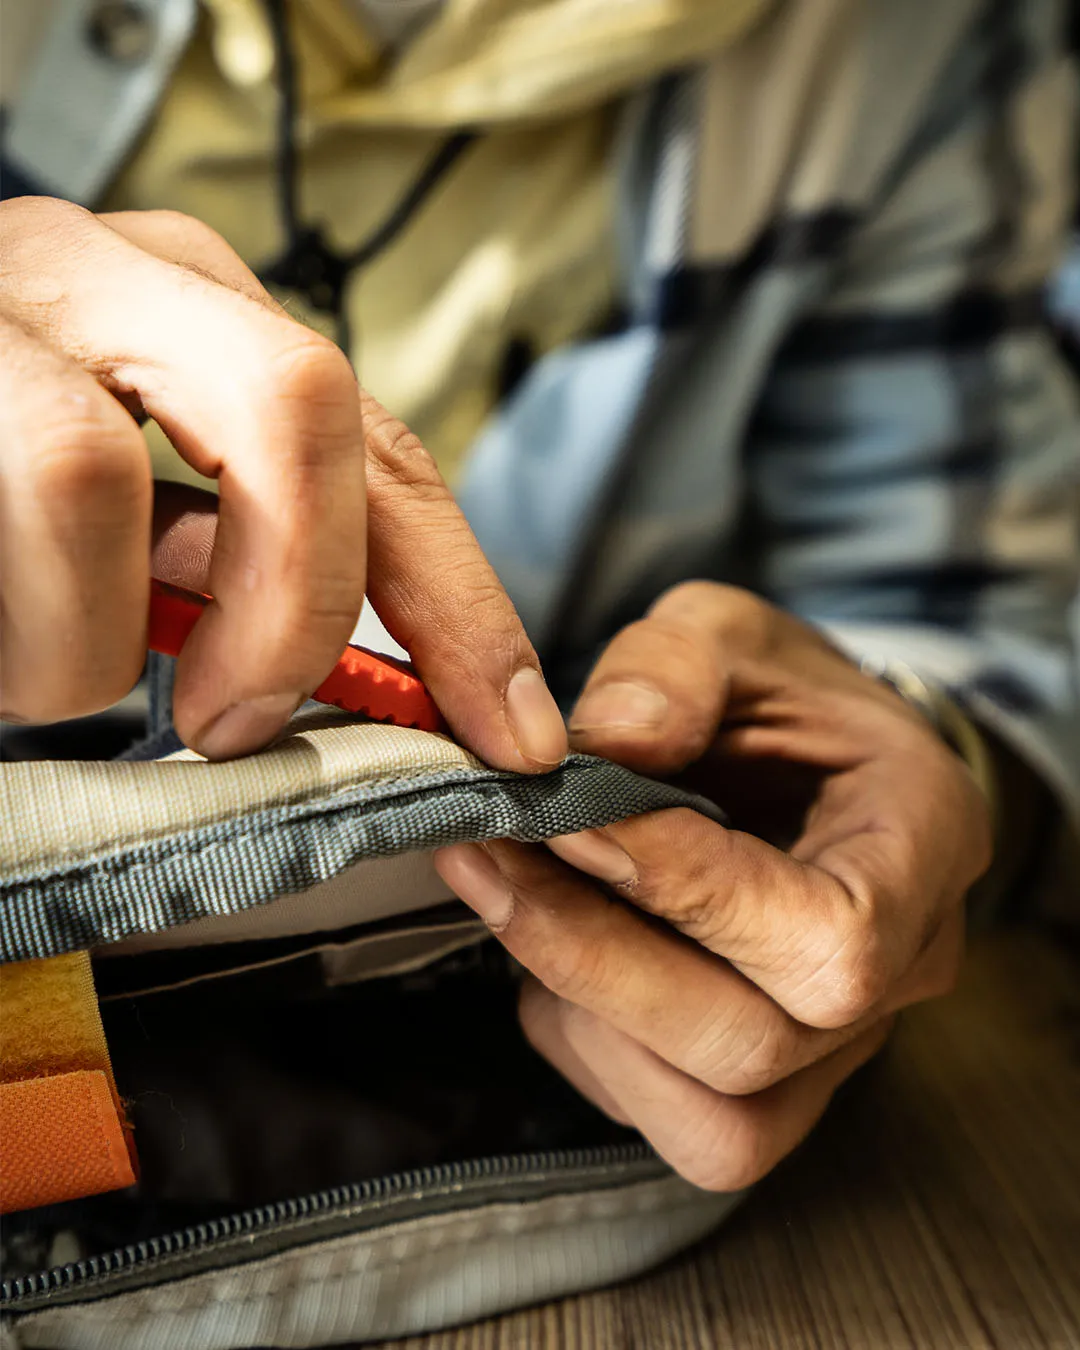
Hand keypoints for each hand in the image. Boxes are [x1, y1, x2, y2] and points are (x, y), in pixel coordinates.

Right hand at [0, 198, 565, 768]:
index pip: (386, 450)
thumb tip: (366, 688)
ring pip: (87, 475)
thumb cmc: (6, 520)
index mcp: (198, 315)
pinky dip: (14, 629)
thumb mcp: (140, 530)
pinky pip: (4, 502)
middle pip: (299, 406)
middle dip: (294, 604)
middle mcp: (105, 273)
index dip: (463, 603)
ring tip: (44, 671)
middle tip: (238, 716)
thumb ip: (243, 571)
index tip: (508, 734)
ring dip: (78, 640)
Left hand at [435, 582, 991, 1189]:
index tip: (565, 818)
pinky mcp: (766, 1085)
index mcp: (921, 846)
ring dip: (579, 1007)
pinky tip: (548, 936)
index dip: (687, 894)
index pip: (828, 937)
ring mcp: (837, 1047)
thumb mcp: (727, 634)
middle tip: (486, 853)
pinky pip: (665, 1116)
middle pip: (752, 1044)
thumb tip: (605, 742)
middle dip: (592, 955)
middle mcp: (899, 972)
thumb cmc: (777, 695)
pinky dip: (580, 1035)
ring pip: (712, 1118)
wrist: (804, 760)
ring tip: (506, 892)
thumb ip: (674, 669)